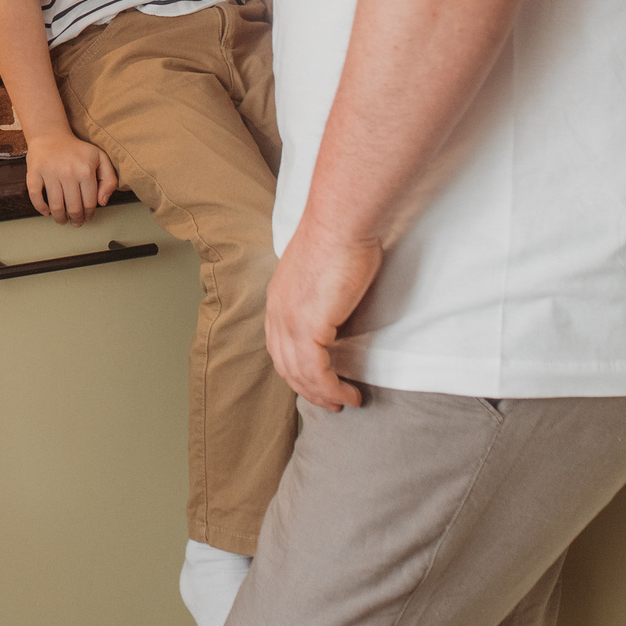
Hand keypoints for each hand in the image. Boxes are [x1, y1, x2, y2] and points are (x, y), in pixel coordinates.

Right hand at [25, 132, 116, 225]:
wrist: (50, 135)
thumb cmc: (77, 150)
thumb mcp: (100, 159)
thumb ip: (109, 179)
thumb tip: (103, 202)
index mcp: (86, 170)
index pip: (89, 203)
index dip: (89, 214)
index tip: (87, 217)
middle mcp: (68, 173)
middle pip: (73, 208)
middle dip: (76, 220)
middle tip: (76, 222)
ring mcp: (50, 173)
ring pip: (56, 206)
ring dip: (60, 219)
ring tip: (62, 220)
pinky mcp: (34, 172)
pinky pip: (36, 196)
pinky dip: (40, 208)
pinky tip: (46, 211)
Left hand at [264, 225, 383, 410]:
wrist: (340, 222)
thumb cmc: (339, 237)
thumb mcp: (322, 272)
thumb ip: (322, 293)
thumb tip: (337, 308)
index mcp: (278, 299)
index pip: (279, 345)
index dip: (295, 368)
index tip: (315, 381)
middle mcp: (277, 312)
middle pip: (286, 365)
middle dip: (307, 389)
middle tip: (331, 402)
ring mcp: (289, 321)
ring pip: (300, 374)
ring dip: (323, 394)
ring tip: (344, 402)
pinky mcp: (308, 328)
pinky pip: (316, 372)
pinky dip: (331, 389)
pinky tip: (348, 394)